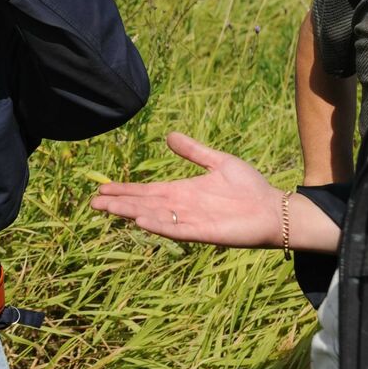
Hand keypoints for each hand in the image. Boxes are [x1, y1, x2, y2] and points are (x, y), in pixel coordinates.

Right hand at [90, 132, 282, 247]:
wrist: (274, 209)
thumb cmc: (249, 187)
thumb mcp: (217, 161)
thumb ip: (193, 151)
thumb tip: (169, 135)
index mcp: (181, 192)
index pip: (146, 192)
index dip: (124, 190)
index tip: (102, 188)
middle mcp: (180, 208)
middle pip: (143, 205)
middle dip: (118, 203)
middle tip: (93, 202)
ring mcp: (189, 221)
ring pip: (153, 217)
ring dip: (131, 213)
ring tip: (108, 209)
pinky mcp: (203, 233)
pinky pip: (175, 230)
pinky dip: (158, 226)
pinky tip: (140, 220)